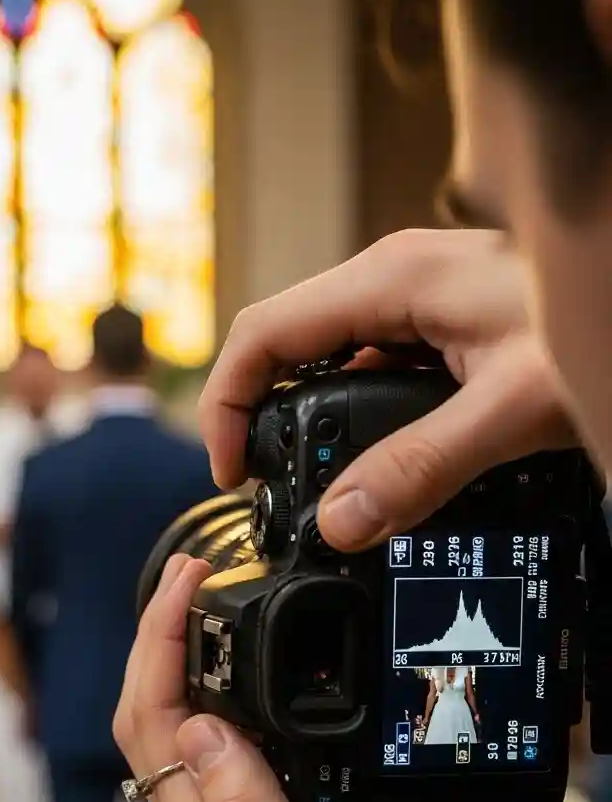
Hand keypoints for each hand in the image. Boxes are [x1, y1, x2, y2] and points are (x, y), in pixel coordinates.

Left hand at [114, 557, 511, 801]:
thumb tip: (200, 724)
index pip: (149, 721)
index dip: (157, 645)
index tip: (189, 583)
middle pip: (160, 713)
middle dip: (167, 637)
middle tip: (202, 572)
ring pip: (200, 719)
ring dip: (199, 655)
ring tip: (223, 599)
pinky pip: (251, 734)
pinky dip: (248, 684)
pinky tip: (277, 660)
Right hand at [199, 228, 575, 550]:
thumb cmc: (602, 329)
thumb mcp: (510, 410)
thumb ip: (422, 467)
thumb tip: (340, 522)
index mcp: (391, 279)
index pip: (263, 333)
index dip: (227, 404)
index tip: (232, 474)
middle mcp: (393, 280)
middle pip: (289, 347)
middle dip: (267, 419)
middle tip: (274, 493)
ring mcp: (418, 299)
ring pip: (333, 360)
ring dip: (319, 423)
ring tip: (324, 488)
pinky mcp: (442, 324)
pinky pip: (376, 368)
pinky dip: (363, 419)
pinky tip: (384, 462)